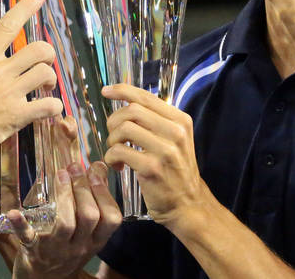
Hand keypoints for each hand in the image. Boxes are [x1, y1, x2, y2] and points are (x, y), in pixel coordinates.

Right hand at [0, 0, 63, 162]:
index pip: (8, 25)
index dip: (26, 8)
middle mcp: (0, 71)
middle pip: (39, 49)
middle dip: (48, 55)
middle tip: (44, 65)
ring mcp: (10, 92)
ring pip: (46, 74)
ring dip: (51, 80)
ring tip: (45, 88)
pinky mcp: (17, 115)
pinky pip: (48, 106)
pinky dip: (53, 107)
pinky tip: (49, 110)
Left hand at [7, 161, 121, 278]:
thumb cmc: (67, 249)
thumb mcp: (87, 233)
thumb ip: (94, 203)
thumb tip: (98, 167)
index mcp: (95, 241)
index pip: (111, 218)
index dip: (104, 192)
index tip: (95, 170)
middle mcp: (79, 246)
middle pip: (89, 216)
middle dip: (83, 188)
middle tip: (75, 167)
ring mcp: (56, 249)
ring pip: (66, 223)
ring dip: (64, 196)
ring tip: (61, 174)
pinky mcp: (33, 250)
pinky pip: (28, 237)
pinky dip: (20, 225)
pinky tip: (14, 212)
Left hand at [102, 83, 209, 228]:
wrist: (188, 205)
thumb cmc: (175, 171)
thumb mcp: (174, 140)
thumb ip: (156, 121)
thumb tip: (127, 103)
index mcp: (180, 120)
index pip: (146, 97)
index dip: (122, 90)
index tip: (105, 91)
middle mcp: (176, 131)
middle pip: (132, 110)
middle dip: (114, 121)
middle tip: (114, 137)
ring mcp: (165, 150)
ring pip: (124, 128)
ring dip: (112, 140)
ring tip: (116, 152)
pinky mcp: (152, 168)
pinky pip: (119, 151)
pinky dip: (111, 157)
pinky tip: (118, 165)